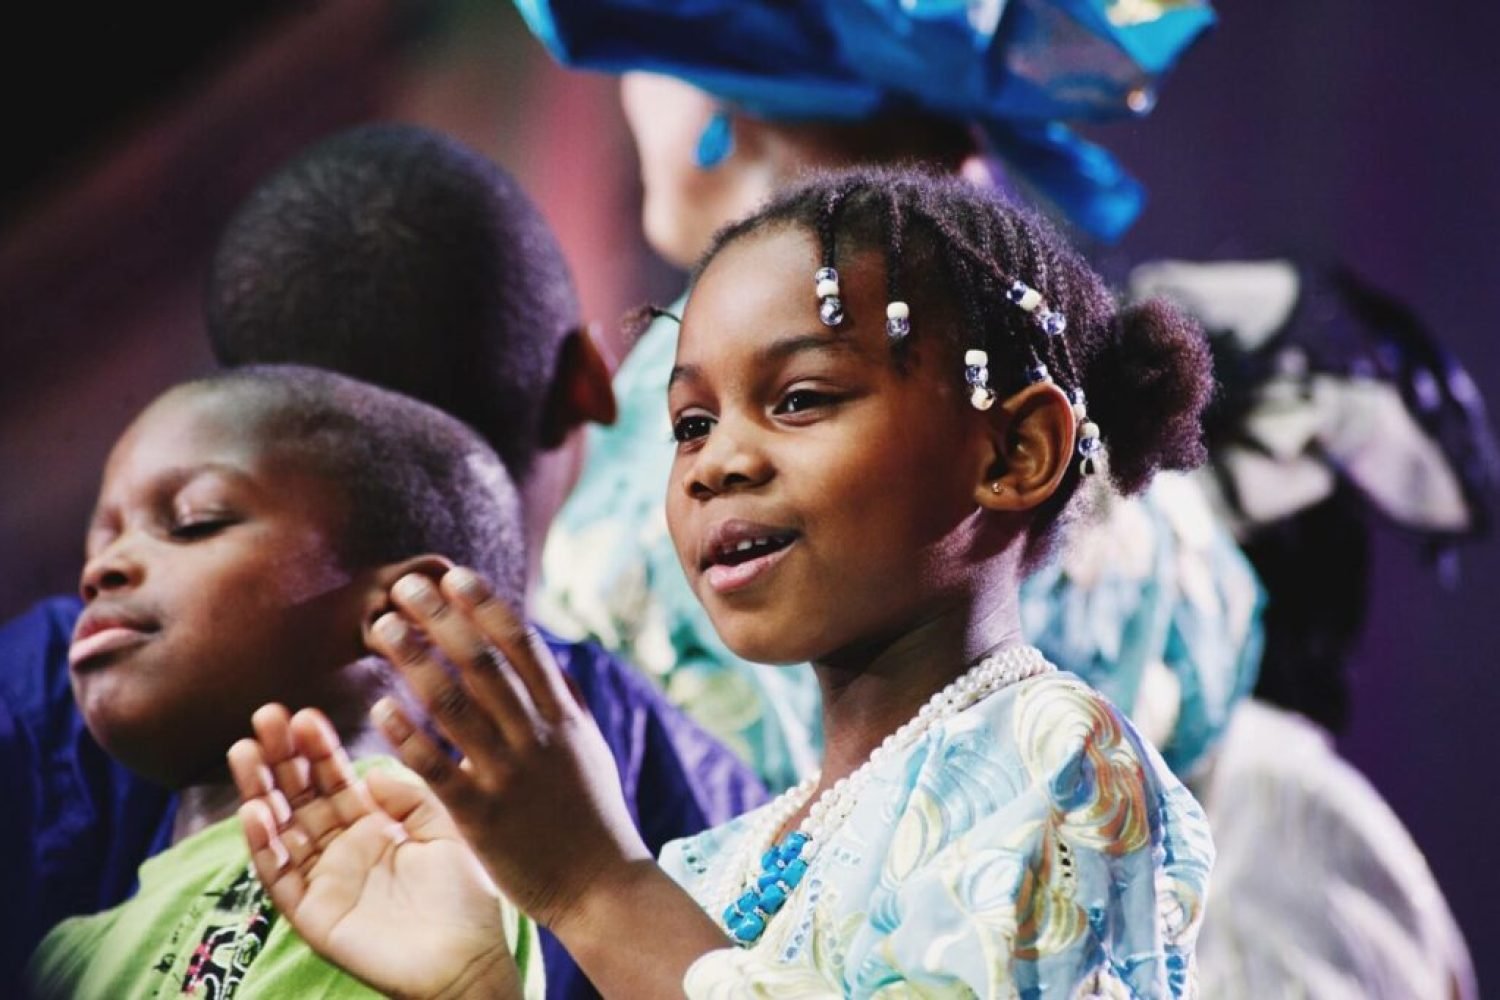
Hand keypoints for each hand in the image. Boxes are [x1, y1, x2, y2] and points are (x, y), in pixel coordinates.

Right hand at [229, 704, 520, 999]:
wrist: (470, 959)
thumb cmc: (466, 897)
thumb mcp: (446, 829)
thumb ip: (411, 796)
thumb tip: (370, 772)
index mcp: (375, 827)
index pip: (336, 780)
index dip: (318, 749)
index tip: (303, 713)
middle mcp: (344, 850)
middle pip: (301, 796)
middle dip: (281, 757)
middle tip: (264, 716)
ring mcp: (325, 881)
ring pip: (281, 829)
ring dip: (261, 790)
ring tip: (245, 749)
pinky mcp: (313, 915)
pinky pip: (280, 877)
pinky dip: (264, 845)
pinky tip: (253, 810)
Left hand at [368, 567, 652, 929]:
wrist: (601, 886)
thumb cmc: (590, 815)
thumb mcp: (587, 747)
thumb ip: (562, 699)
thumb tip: (539, 650)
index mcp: (562, 715)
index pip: (521, 643)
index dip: (484, 604)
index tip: (452, 574)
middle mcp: (536, 736)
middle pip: (481, 661)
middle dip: (440, 617)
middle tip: (404, 586)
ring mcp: (509, 774)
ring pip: (453, 704)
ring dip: (413, 658)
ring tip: (380, 627)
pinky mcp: (481, 817)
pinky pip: (435, 766)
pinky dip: (406, 733)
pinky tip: (377, 706)